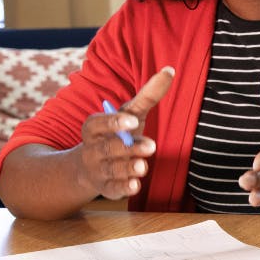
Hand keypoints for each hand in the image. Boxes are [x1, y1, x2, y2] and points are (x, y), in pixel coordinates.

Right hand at [78, 66, 174, 199]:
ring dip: (128, 168)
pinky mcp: (106, 187)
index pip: (97, 123)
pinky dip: (124, 187)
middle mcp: (92, 149)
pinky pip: (113, 189)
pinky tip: (136, 185)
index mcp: (93, 128)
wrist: (89, 167)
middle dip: (129, 148)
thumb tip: (170, 70)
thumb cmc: (116, 133)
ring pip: (111, 169)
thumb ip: (147, 95)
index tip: (132, 120)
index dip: (113, 122)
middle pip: (108, 148)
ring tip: (144, 166)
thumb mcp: (129, 114)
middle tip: (151, 145)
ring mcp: (97, 170)